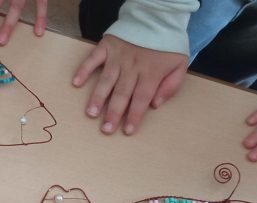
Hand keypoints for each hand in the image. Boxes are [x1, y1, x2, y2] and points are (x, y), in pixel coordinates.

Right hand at [72, 35, 186, 135]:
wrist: (158, 18)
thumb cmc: (168, 46)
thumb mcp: (180, 65)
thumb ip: (171, 86)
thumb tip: (155, 104)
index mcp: (151, 72)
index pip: (142, 98)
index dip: (135, 115)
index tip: (127, 131)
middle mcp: (133, 66)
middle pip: (122, 93)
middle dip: (114, 113)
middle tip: (106, 129)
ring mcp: (118, 56)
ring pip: (106, 79)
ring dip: (98, 97)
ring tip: (91, 113)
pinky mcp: (107, 46)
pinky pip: (93, 59)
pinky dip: (84, 70)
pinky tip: (76, 83)